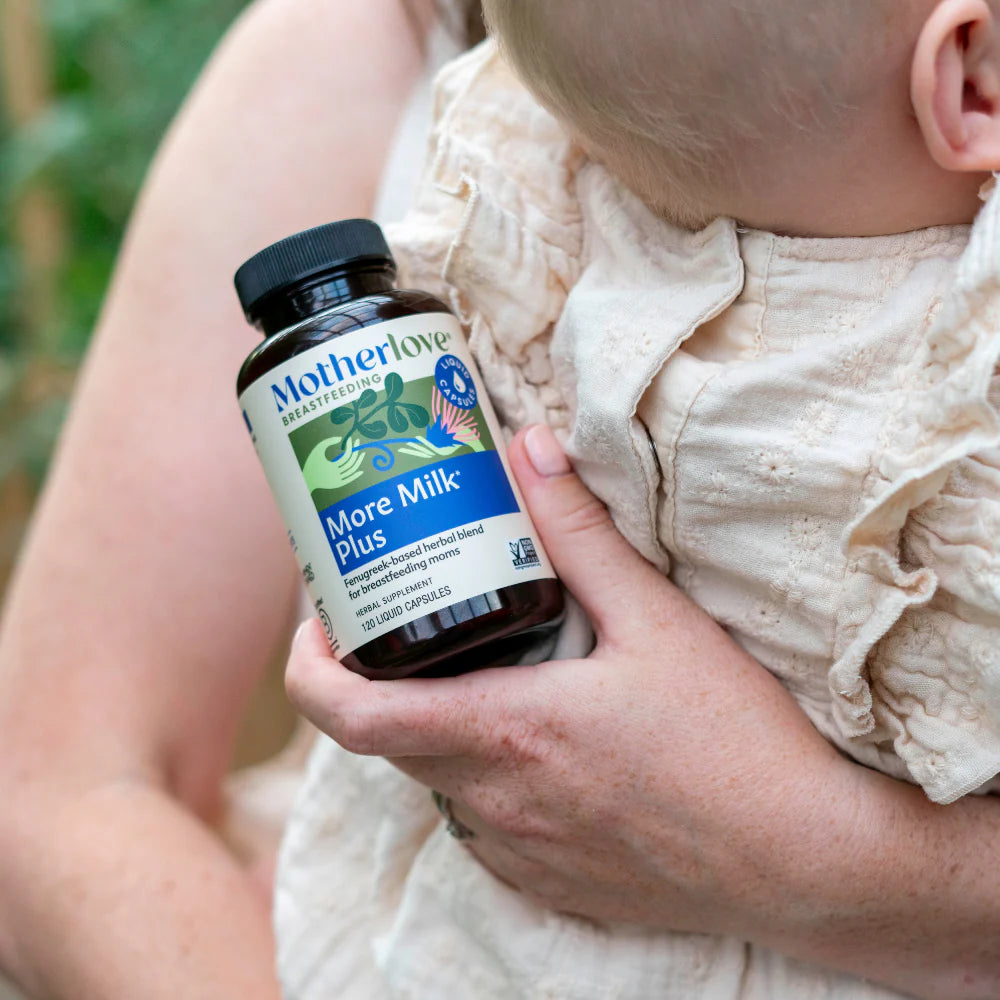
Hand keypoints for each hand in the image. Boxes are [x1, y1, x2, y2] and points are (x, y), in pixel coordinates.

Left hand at [286, 425, 857, 934]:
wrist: (804, 860)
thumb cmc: (735, 742)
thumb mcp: (657, 622)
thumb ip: (581, 535)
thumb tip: (529, 452)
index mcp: (507, 732)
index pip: (351, 718)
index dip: (308, 671)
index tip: (319, 624)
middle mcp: (495, 801)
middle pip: (386, 742)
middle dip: (377, 681)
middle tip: (406, 624)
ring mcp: (519, 850)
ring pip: (435, 780)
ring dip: (434, 725)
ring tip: (476, 669)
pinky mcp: (548, 879)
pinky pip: (481, 822)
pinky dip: (480, 772)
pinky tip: (535, 739)